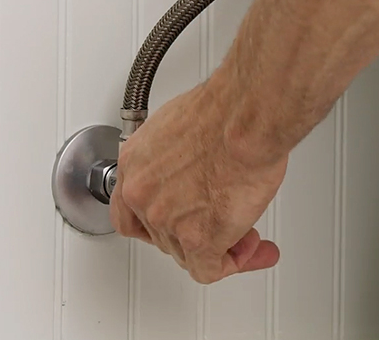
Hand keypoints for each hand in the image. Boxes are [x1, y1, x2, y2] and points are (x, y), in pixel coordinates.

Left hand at [109, 82, 287, 283]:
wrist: (245, 117)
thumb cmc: (225, 111)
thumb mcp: (182, 126)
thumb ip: (178, 158)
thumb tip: (195, 168)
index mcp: (135, 162)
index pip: (129, 209)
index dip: (157, 220)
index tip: (178, 220)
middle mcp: (142, 193)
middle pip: (161, 234)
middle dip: (195, 231)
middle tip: (223, 223)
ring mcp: (166, 220)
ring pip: (186, 252)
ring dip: (218, 246)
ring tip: (245, 233)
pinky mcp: (197, 239)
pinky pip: (209, 269)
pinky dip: (232, 263)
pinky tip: (249, 249)